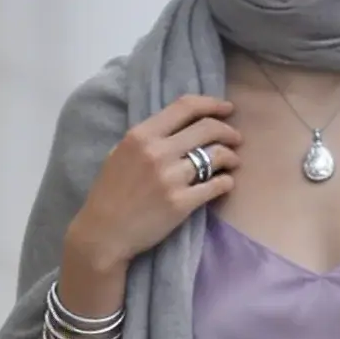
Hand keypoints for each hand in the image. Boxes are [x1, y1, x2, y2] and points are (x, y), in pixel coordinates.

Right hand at [69, 95, 240, 270]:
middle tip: (236, 138)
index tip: (226, 108)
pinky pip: (216, 185)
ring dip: (231, 157)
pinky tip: (225, 183)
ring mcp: (171, 178)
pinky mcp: (181, 203)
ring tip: (233, 162)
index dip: (211, 104)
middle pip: (207, 128)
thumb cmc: (109, 194)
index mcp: (141, 135)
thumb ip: (146, 138)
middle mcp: (158, 152)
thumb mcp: (120, 154)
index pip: (185, 107)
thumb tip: (179, 127)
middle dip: (228, 131)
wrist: (103, 234)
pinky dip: (226, 182)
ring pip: (216, 156)